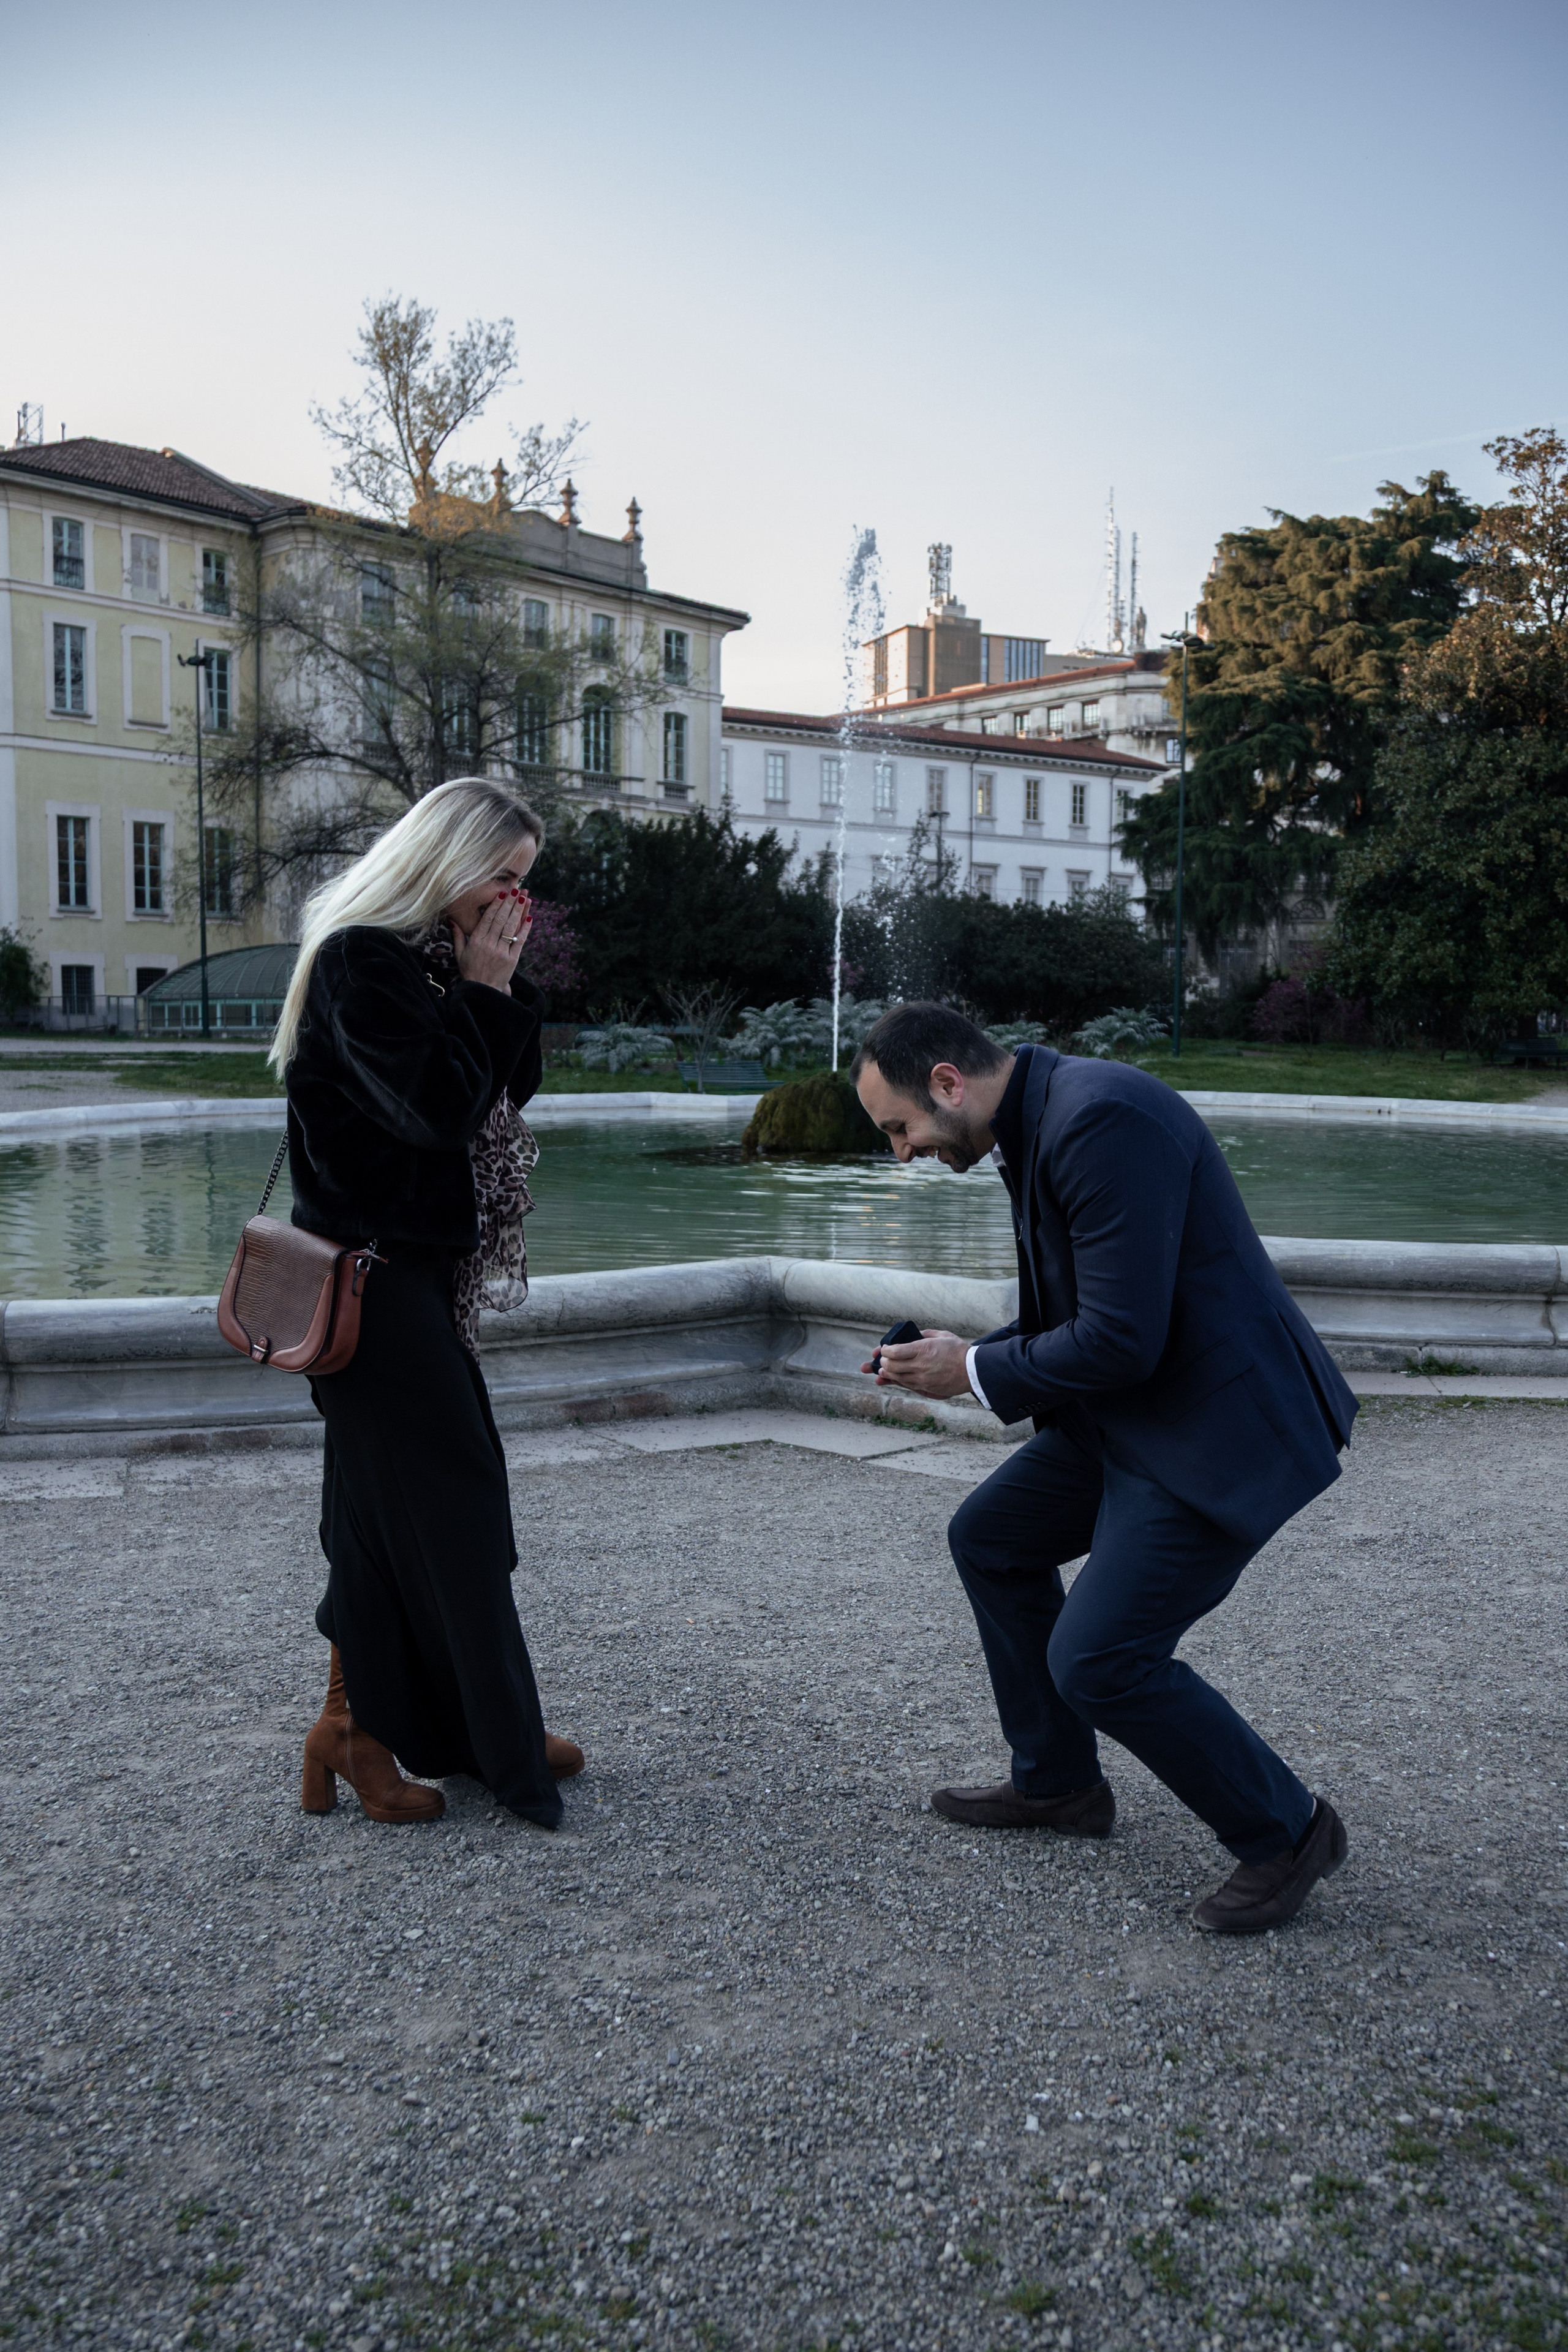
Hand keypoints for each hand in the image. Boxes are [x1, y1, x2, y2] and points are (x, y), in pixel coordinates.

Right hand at [453, 890, 530, 991]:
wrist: (483, 991)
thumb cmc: (470, 971)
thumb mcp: (459, 954)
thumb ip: (457, 936)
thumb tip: (452, 920)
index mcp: (476, 941)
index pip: (487, 918)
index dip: (496, 904)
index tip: (503, 893)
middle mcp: (489, 945)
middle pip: (501, 919)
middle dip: (510, 903)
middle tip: (517, 890)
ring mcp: (502, 952)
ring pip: (511, 927)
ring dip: (519, 911)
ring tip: (525, 898)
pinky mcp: (512, 960)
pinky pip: (520, 940)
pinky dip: (525, 928)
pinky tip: (529, 916)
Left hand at [859, 1328, 975, 1399]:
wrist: (973, 1370)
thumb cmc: (959, 1351)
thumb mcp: (942, 1335)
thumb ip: (925, 1334)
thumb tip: (913, 1335)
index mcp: (923, 1350)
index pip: (894, 1352)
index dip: (885, 1350)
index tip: (885, 1349)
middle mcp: (920, 1366)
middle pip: (892, 1366)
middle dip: (883, 1363)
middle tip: (882, 1360)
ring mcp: (923, 1379)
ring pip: (897, 1378)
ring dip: (888, 1374)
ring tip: (883, 1371)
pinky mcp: (927, 1389)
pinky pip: (908, 1386)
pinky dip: (899, 1382)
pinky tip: (894, 1379)